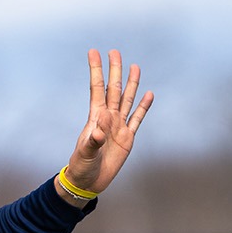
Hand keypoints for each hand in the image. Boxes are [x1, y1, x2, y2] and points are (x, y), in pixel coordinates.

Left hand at [61, 49, 153, 203]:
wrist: (88, 181)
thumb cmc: (82, 167)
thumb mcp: (85, 154)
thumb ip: (92, 141)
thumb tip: (100, 128)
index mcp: (95, 118)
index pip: (97, 88)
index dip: (96, 70)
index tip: (93, 52)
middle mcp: (108, 118)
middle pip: (114, 89)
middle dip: (115, 70)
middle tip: (115, 51)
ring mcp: (118, 126)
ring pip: (127, 100)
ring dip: (132, 83)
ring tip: (135, 66)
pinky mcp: (128, 138)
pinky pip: (138, 119)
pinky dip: (144, 107)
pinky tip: (149, 94)